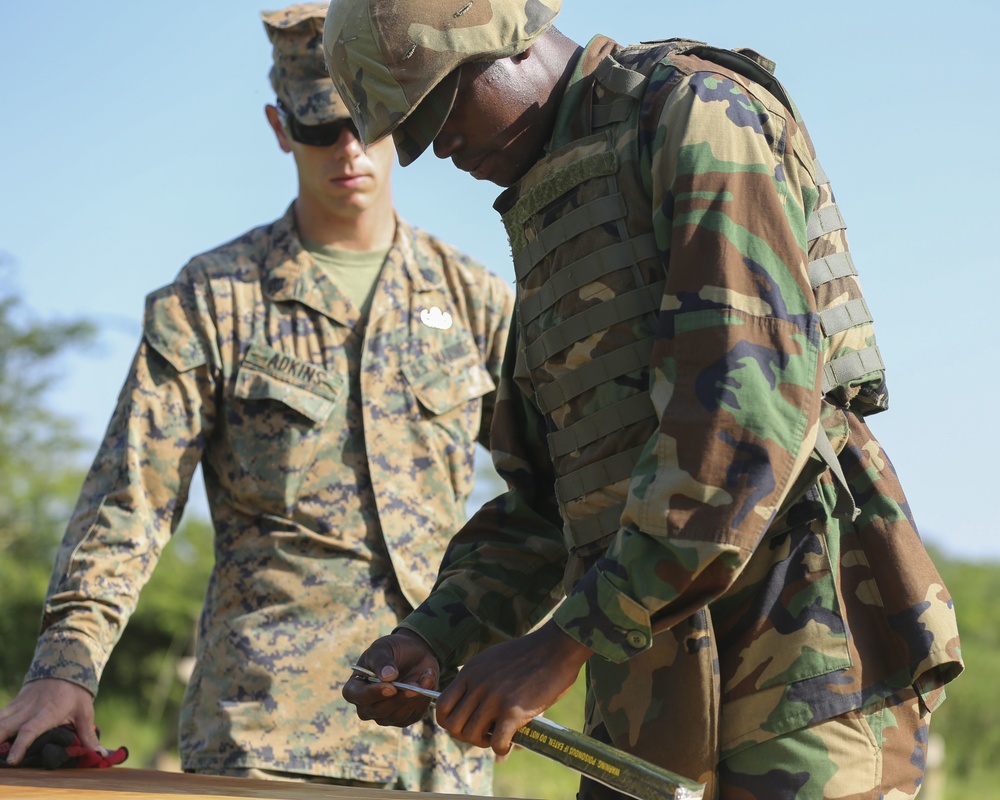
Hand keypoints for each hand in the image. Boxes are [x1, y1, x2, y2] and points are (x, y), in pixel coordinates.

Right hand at [0, 679, 101, 765]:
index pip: (30, 731)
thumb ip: (87, 735)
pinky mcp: (14, 703)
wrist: (65, 666)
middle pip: (5, 727)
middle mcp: (29, 710)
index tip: (12, 761)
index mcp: (47, 713)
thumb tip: (99, 754)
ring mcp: (19, 706)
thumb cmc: (76, 692)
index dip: (20, 746)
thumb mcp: (85, 712)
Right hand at [342, 629, 439, 727]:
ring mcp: (385, 714)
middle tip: (414, 686)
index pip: (358, 697)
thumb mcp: (383, 648)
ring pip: (397, 716)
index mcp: (355, 688)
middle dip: (398, 698)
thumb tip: (387, 677)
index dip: (373, 694)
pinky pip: (413, 715)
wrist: (412, 653)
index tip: (390, 687)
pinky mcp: (404, 717)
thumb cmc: (391, 650)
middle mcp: (367, 706)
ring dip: (414, 698)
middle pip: (379, 711)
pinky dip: (423, 699)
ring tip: (426, 677)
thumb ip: (382, 661)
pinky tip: (428, 680)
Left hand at [436, 621, 591, 755]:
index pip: (442, 705)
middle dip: (465, 736)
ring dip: (483, 743)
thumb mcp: (495, 661)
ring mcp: (494, 697)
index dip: (450, 722)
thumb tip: (474, 706)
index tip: (466, 724)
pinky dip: (502, 748)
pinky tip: (511, 742)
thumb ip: (481, 681)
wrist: (557, 647)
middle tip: (483, 734)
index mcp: (470, 671)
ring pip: (471, 735)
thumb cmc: (530, 655)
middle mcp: (477, 684)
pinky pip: (496, 742)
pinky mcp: (513, 710)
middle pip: (452, 725)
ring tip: (498, 738)